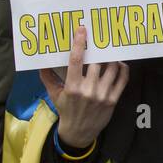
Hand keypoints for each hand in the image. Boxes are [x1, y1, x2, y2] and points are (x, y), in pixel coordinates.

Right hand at [40, 28, 129, 150]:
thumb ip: (47, 77)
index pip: (76, 61)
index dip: (79, 43)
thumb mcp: (54, 95)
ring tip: (110, 51)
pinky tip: (119, 64)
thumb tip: (40, 61)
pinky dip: (122, 69)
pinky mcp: (113, 100)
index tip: (82, 30)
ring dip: (112, 58)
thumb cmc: (66, 110)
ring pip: (112, 69)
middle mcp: (88, 90)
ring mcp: (103, 95)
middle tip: (100, 38)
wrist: (79, 132)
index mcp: (72, 87)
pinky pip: (122, 80)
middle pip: (97, 62)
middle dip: (98, 49)